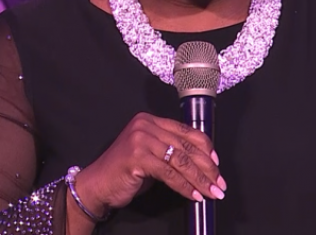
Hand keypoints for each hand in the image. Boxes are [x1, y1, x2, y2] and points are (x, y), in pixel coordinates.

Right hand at [75, 112, 225, 214]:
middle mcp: (146, 125)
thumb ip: (170, 151)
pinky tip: (194, 195)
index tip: (216, 164)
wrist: (96, 186)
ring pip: (180, 160)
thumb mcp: (150, 155)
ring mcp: (141, 139)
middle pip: (186, 146)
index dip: (205, 148)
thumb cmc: (124, 173)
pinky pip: (169, 173)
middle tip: (219, 183)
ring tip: (211, 192)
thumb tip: (201, 162)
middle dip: (206, 167)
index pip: (186, 131)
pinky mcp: (137, 157)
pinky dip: (185, 186)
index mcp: (150, 120)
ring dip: (199, 179)